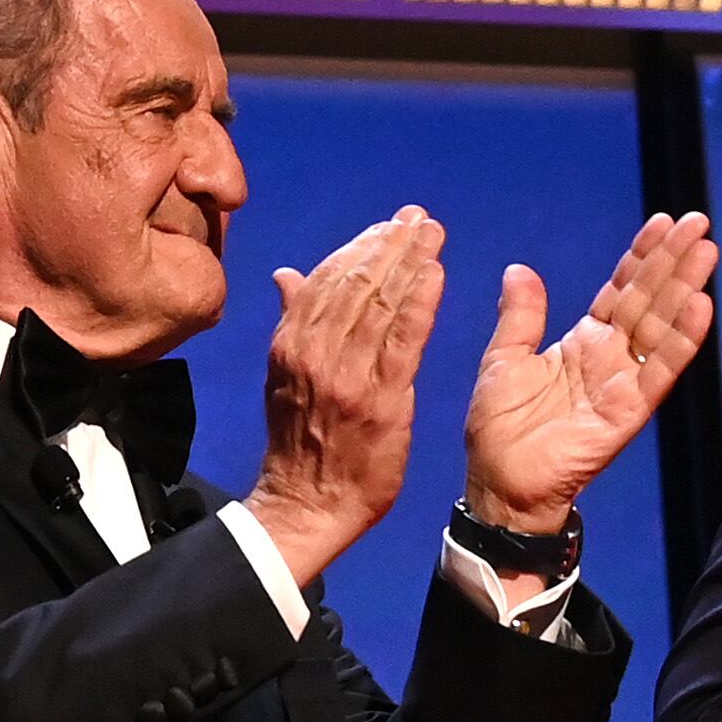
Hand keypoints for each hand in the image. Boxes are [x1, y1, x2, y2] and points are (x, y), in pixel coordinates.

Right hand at [244, 208, 444, 587]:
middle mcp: (316, 353)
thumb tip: (287, 274)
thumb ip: (294, 322)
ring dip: (409, 262)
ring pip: (380, 304)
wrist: (308, 505)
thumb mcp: (284, 377)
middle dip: (390, 244)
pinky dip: (420, 302)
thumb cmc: (302, 442)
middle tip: (418, 217)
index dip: (360, 246)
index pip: (328, 280)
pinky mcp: (381, 400)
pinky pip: (403, 340)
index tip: (387, 223)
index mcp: (291, 344)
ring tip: (431, 233)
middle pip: (357, 283)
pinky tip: (437, 274)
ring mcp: (348, 376)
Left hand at [459, 212, 718, 542]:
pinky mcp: (630, 411)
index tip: (663, 222)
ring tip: (706, 251)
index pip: (621, 289)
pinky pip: (660, 371)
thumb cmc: (499, 429)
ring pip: (661, 326)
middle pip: (649, 298)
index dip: (641, 256)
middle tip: (699, 222)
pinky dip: (682, 340)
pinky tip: (701, 307)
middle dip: (673, 260)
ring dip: (686, 288)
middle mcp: (610, 356)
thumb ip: (520, 317)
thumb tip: (519, 269)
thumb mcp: (502, 360)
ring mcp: (624, 382)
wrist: (500, 484)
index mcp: (583, 341)